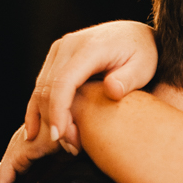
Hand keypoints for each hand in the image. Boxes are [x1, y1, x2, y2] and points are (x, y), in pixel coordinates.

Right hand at [24, 20, 157, 146]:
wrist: (136, 35)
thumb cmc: (143, 52)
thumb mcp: (144, 65)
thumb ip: (128, 79)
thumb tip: (112, 90)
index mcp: (89, 48)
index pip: (63, 82)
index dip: (58, 111)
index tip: (60, 136)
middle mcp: (68, 45)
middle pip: (48, 88)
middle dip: (54, 120)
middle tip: (71, 147)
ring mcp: (59, 50)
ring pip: (41, 88)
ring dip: (47, 118)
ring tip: (65, 143)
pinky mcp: (56, 58)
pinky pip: (42, 85)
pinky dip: (39, 108)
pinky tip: (38, 132)